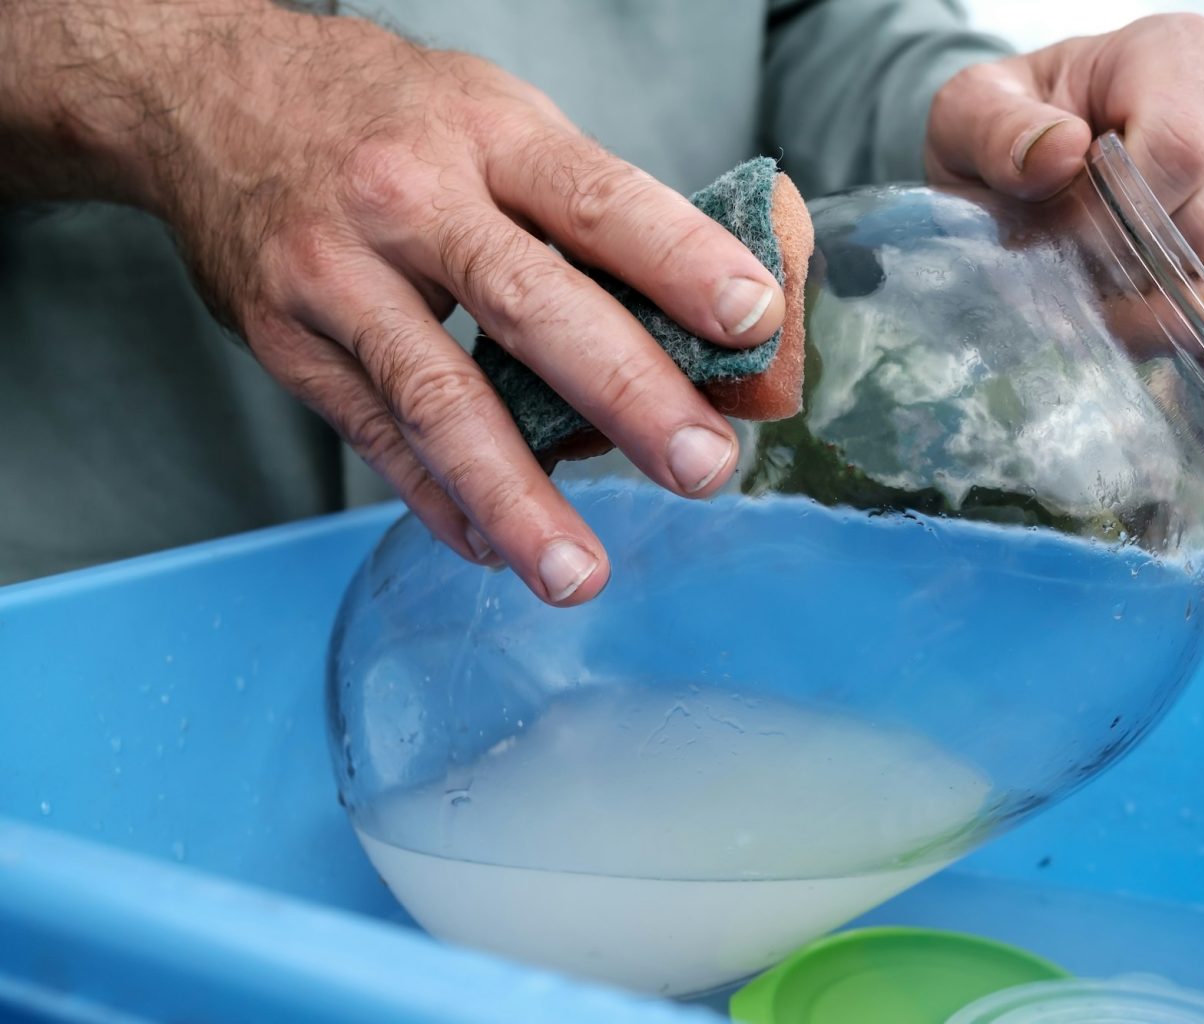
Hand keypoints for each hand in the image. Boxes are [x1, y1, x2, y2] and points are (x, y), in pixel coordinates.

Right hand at [3, 1, 785, 604]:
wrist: (208, 98)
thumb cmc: (388, 117)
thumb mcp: (497, 120)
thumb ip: (591, 218)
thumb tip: (701, 333)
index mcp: (486, 134)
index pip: (599, 200)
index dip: (681, 260)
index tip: (754, 319)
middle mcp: (408, 201)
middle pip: (530, 304)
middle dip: (626, 393)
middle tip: (701, 467)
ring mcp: (337, 275)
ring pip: (438, 397)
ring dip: (516, 496)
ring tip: (580, 572)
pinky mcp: (290, 341)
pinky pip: (376, 437)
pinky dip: (440, 501)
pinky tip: (493, 548)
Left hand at [923, 14, 1203, 518]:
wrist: (1006, 171)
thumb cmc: (997, 131)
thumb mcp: (968, 112)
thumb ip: (998, 125)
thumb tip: (1062, 155)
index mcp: (1178, 59)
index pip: (1187, 148)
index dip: (1125, 219)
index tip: (1062, 256)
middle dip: (1153, 286)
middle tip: (1080, 313)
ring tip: (1128, 366)